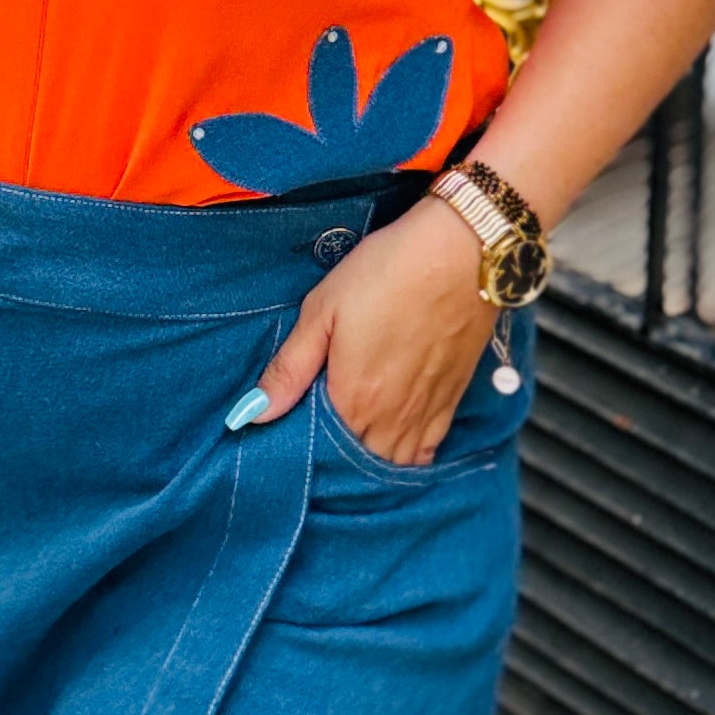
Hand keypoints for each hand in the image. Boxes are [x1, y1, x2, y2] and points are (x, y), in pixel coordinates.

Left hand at [243, 196, 493, 466]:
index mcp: (353, 399)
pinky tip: (393, 439)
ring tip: (354, 436)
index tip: (290, 427)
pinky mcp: (453, 400)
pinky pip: (427, 451)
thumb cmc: (388, 272)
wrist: (463, 252)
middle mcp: (391, 419)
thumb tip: (251, 413)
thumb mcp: (323, 309)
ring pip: (393, 462)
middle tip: (320, 430)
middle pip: (357, 462)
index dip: (302, 442)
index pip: (320, 449)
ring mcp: (426, 413)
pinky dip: (408, 455)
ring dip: (371, 457)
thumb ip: (289, 367)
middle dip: (336, 455)